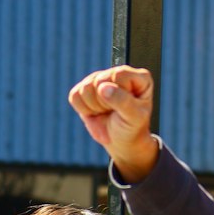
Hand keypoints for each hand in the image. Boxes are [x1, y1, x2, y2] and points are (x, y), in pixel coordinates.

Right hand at [68, 66, 159, 182]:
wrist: (119, 140)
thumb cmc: (130, 127)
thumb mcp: (134, 117)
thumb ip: (122, 101)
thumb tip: (103, 87)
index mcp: (139, 77)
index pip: (118, 75)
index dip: (116, 93)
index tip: (124, 108)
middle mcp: (118, 74)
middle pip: (99, 81)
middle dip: (104, 103)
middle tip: (113, 113)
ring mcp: (100, 79)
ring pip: (85, 88)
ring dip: (94, 107)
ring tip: (105, 113)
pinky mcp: (85, 88)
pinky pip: (75, 96)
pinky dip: (84, 110)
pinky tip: (96, 113)